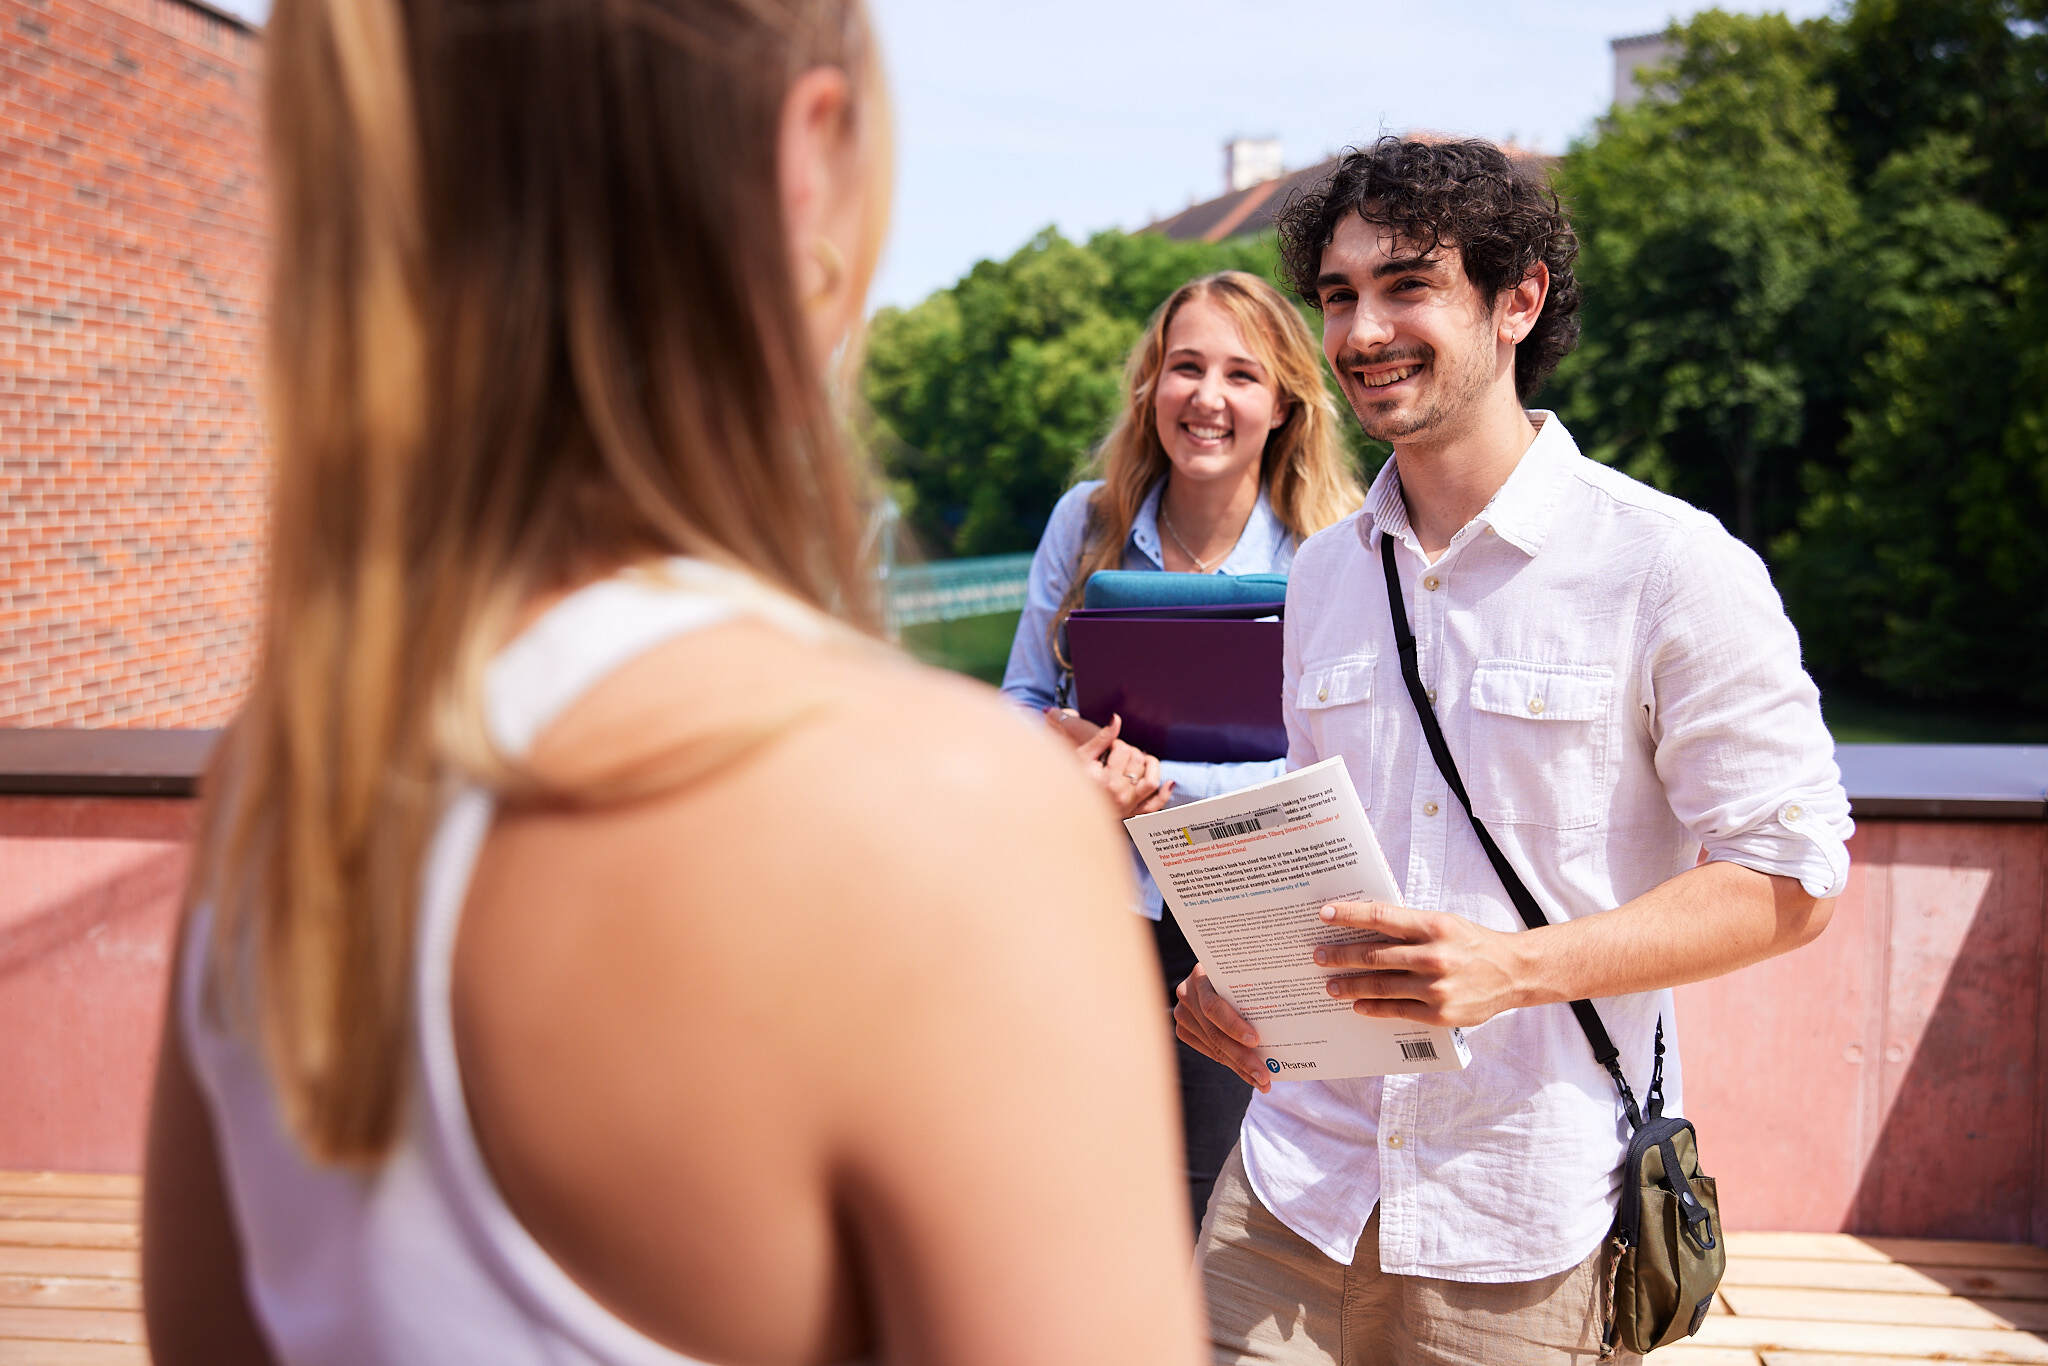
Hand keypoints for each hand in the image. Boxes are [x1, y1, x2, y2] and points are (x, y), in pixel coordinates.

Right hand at [1048, 709, 1173, 818]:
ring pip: (1151, 781)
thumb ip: (1102, 737)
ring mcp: (1127, 807)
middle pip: (1138, 762)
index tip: (1108, 748)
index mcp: (1104, 780)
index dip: (1117, 743)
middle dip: (1131, 752)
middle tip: (1119, 754)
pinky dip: (1164, 794)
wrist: (1066, 806)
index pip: (1123, 750)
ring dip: (1151, 766)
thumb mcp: (1082, 756)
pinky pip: (1155, 806)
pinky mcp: (1132, 814)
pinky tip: (1168, 782)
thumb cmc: (1072, 778)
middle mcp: (1118, 795)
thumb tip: (1116, 718)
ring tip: (1140, 759)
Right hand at [1172, 964, 1269, 1090]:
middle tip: (1264, 1076)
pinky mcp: (1184, 1029)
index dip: (1233, 1026)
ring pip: (1213, 1045)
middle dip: (1242, 1057)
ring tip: (1262, 1081)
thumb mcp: (1249, 970)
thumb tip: (1294, 999)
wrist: (1219, 975)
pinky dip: (1230, 1064)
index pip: (1213, 1006)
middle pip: (1214, 1032)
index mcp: (1202, 973)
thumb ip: (1260, 983)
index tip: (1256, 1041)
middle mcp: (1187, 992)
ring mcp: (1183, 1012)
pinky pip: (1209, 1051)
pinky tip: (1248, 1074)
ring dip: (1239, 1066)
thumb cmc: (1243, 972)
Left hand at [1313, 900, 1527, 1027]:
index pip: (1381, 917)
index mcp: (1434, 926)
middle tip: (1318, 956)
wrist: (1514, 972)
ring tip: (1330, 985)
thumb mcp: (1444, 923)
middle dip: (1340, 956)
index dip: (1350, 915)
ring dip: (1351, 985)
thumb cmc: (1473, 942)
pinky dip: (1373, 1008)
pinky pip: (1397, 1011)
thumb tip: (1365, 926)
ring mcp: (1436, 988)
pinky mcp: (1440, 1013)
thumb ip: (1409, 926)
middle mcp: (1434, 956)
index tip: (1324, 914)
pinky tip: (1357, 1005)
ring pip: (1381, 986)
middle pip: (1374, 955)